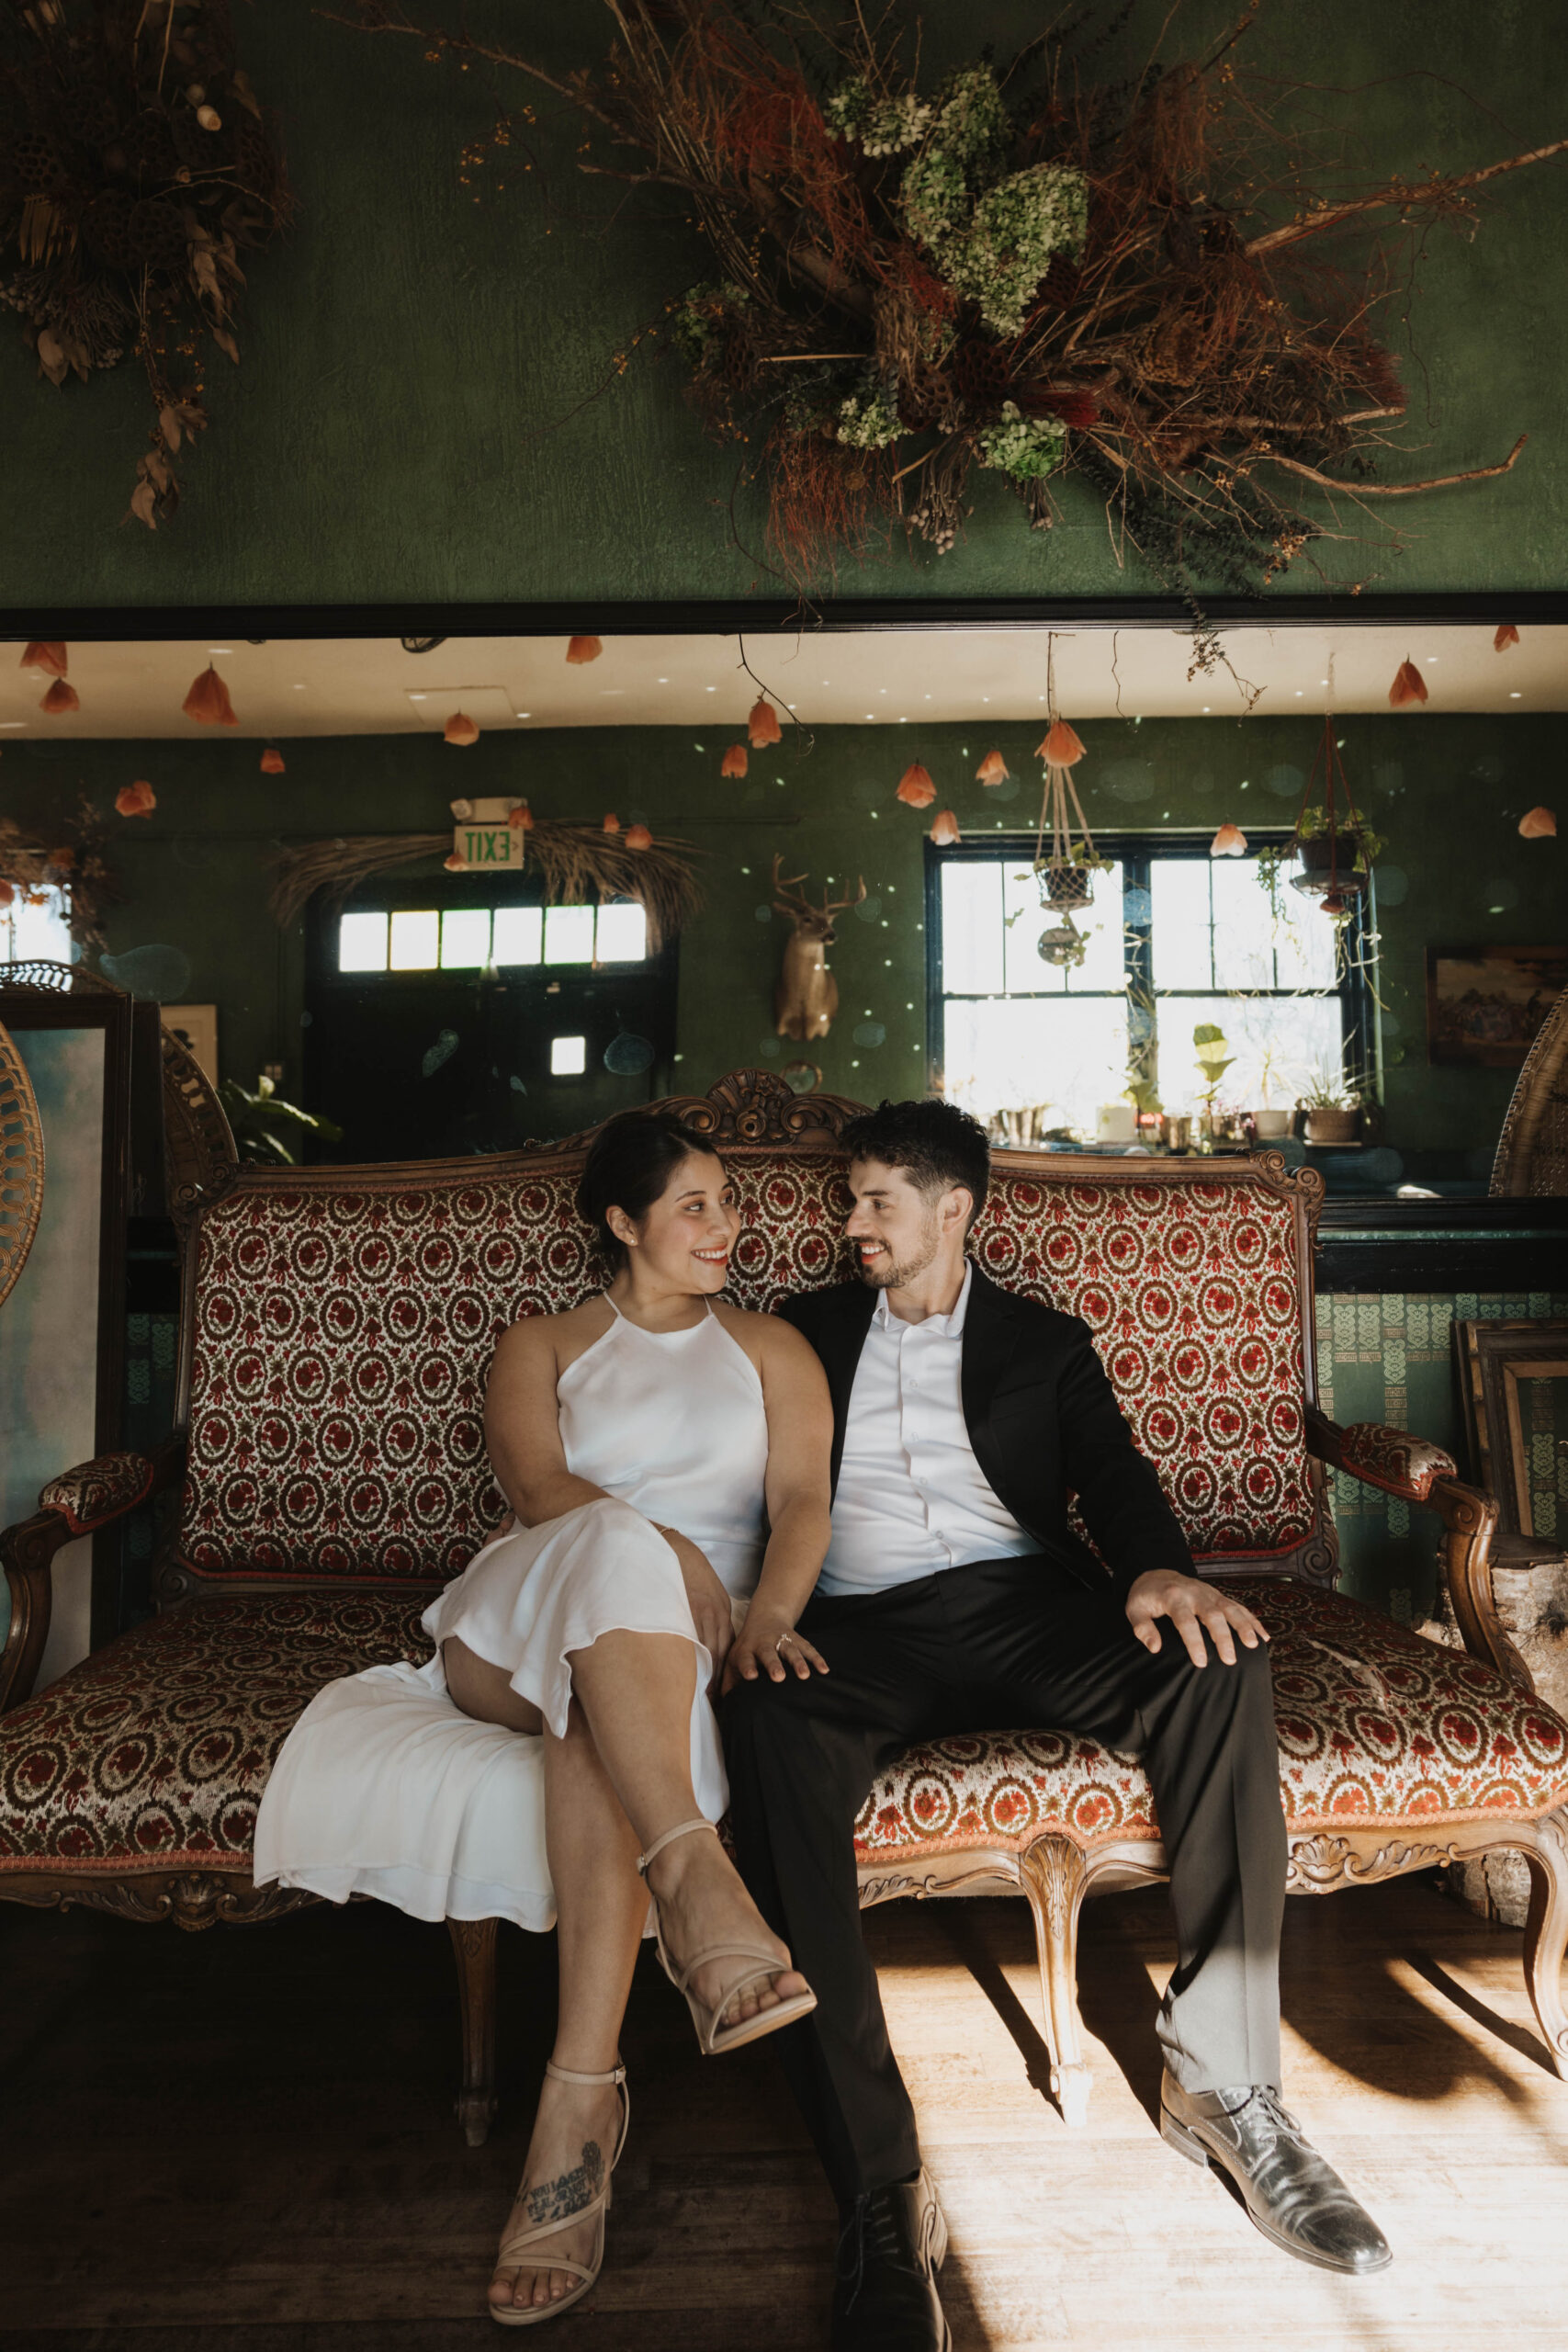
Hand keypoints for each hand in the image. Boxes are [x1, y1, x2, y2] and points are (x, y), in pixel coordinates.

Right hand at [657, 1526, 735, 1694]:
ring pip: (708, 1648)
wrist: (674, 1548)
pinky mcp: (686, 1607)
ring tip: (704, 1696)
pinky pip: (691, 1636)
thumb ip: (707, 1616)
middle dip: (719, 1678)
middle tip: (716, 1702)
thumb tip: (703, 1643)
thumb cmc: (686, 1571)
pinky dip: (692, 1656)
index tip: (723, 1692)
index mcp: (720, 1610)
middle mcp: (715, 1612)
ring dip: (708, 1672)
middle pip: (721, 1652)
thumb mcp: (705, 1593)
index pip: (727, 1647)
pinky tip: (688, 1673)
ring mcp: (700, 1610)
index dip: (726, 1671)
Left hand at [722, 1607, 829, 1694]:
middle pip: (768, 1653)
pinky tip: (824, 1670)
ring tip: (804, 1675)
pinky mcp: (797, 1639)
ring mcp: (781, 1639)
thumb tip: (722, 1706)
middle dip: (774, 1664)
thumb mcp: (733, 1660)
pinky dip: (816, 1658)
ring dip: (797, 1661)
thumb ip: (728, 1683)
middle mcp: (764, 1643)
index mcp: (746, 1650)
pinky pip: (808, 1648)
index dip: (748, 1667)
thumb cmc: (748, 1648)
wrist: (765, 1617)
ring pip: (790, 1649)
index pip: (745, 1658)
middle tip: (778, 1676)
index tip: (750, 1676)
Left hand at [1126, 1569, 1267, 1668]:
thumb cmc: (1145, 1597)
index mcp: (1173, 1596)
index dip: (1194, 1641)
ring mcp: (1210, 1593)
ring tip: (1254, 1645)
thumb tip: (1155, 1647)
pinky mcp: (1219, 1596)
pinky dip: (1252, 1621)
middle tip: (1230, 1660)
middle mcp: (1195, 1593)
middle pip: (1212, 1614)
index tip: (1200, 1662)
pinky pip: (1239, 1607)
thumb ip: (1142, 1628)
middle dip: (1223, 1637)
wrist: (1156, 1574)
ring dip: (1244, 1626)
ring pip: (1230, 1608)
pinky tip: (1264, 1637)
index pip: (1185, 1620)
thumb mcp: (1134, 1609)